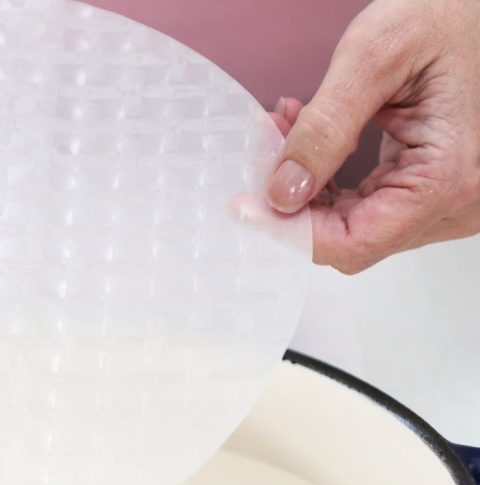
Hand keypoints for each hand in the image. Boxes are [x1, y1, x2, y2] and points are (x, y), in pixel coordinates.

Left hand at [266, 0, 479, 273]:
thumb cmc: (451, 13)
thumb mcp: (376, 57)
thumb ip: (325, 129)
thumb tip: (282, 193)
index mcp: (449, 177)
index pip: (353, 243)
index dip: (290, 232)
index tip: (245, 207)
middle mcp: (459, 203)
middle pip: (351, 239)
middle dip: (295, 202)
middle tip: (264, 151)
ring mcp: (452, 201)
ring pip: (356, 225)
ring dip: (310, 189)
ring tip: (285, 130)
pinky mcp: (437, 190)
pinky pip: (373, 206)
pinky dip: (333, 181)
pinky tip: (309, 141)